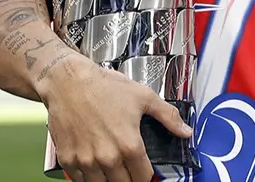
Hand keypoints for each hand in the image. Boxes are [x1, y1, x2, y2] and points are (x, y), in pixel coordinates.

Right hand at [38, 52, 192, 181]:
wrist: (69, 82)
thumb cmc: (105, 87)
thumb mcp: (144, 97)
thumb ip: (168, 117)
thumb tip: (186, 132)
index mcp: (129, 145)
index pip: (143, 177)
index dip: (147, 175)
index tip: (145, 171)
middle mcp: (107, 157)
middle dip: (129, 179)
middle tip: (129, 170)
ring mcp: (85, 160)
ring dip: (109, 180)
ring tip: (113, 170)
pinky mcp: (67, 159)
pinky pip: (79, 180)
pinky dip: (87, 178)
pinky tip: (94, 167)